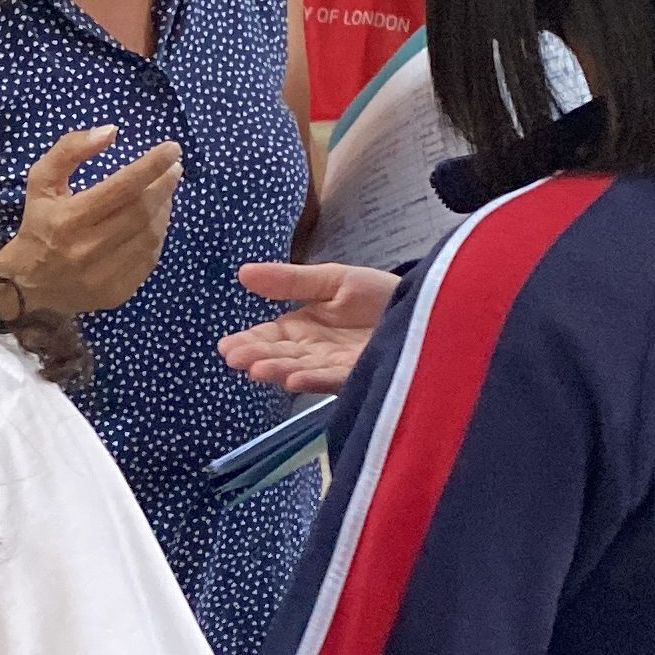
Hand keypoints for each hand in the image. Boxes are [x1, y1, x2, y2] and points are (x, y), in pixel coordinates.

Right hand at [0, 125, 182, 314]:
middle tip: (174, 168)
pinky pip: (148, 260)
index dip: (151, 166)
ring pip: (149, 236)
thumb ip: (70, 150)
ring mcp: (103, 275)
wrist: (25, 284)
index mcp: (68, 219)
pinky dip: (157, 236)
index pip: (121, 188)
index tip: (172, 149)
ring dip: (164, 210)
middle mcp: (87, 249)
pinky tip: (155, 221)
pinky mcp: (115, 293)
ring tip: (165, 192)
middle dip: (164, 186)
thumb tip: (111, 131)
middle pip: (140, 212)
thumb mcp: (41, 181)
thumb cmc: (37, 224)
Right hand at [219, 261, 400, 393]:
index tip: (227, 347)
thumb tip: (242, 273)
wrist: (427, 306)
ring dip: (279, 371)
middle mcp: (315, 351)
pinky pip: (334, 379)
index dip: (250, 342)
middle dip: (259, 358)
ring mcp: (337, 366)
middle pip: (282, 356)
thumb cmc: (379, 295)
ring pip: (302, 369)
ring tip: (257, 370)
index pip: (270, 337)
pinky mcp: (361, 375)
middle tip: (236, 359)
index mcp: (304, 328)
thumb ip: (290, 281)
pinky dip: (313, 380)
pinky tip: (293, 380)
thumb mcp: (332, 279)